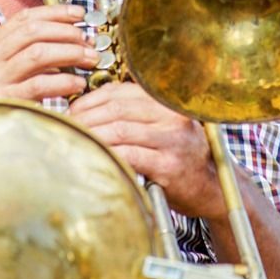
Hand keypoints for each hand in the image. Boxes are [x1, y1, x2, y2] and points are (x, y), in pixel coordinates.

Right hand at [0, 4, 99, 101]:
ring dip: (70, 53)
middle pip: (33, 31)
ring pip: (39, 53)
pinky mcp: (4, 101)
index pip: (23, 18)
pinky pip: (40, 84)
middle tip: (88, 41)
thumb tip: (61, 37)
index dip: (55, 12)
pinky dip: (64, 81)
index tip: (78, 14)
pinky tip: (78, 83)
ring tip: (89, 59)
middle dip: (67, 32)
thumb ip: (19, 53)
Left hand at [68, 81, 225, 220]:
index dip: (91, 99)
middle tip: (69, 127)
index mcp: (165, 101)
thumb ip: (131, 114)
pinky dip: (108, 153)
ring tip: (76, 141)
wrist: (210, 188)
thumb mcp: (160, 126)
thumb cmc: (179, 156)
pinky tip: (96, 156)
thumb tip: (86, 107)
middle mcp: (171, 115)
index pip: (119, 91)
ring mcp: (172, 139)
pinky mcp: (169, 165)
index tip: (74, 110)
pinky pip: (129, 154)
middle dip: (86, 117)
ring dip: (92, 135)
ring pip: (120, 129)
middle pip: (117, 108)